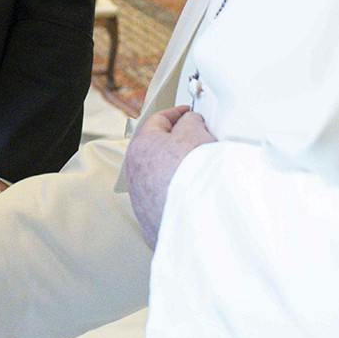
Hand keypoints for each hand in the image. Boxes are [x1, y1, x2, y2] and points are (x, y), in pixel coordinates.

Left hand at [124, 106, 214, 246]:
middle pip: (158, 152)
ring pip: (162, 179)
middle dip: (178, 145)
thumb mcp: (195, 132)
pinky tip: (199, 195)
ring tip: (203, 173)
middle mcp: (135, 175)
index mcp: (140, 148)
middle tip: (200, 142)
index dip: (176, 114)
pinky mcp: (154, 223)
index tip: (188, 114)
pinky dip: (182, 196)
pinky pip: (169, 202)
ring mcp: (143, 201)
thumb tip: (190, 124)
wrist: (197, 219)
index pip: (157, 122)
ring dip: (180, 173)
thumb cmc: (191, 175)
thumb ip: (189, 122)